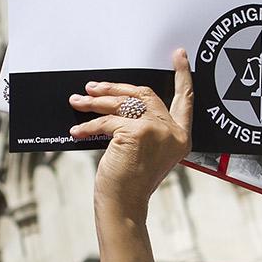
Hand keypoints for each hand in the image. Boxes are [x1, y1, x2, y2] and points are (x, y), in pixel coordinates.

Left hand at [69, 49, 194, 224]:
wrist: (124, 205)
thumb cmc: (130, 181)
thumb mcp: (144, 150)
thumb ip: (144, 125)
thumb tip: (118, 98)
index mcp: (181, 136)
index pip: (184, 100)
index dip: (182, 75)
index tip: (179, 55)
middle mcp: (173, 132)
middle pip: (144, 95)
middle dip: (115, 87)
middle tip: (93, 87)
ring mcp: (157, 130)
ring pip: (122, 104)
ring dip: (95, 103)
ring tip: (77, 102)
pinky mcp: (138, 132)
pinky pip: (107, 121)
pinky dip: (88, 125)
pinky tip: (77, 130)